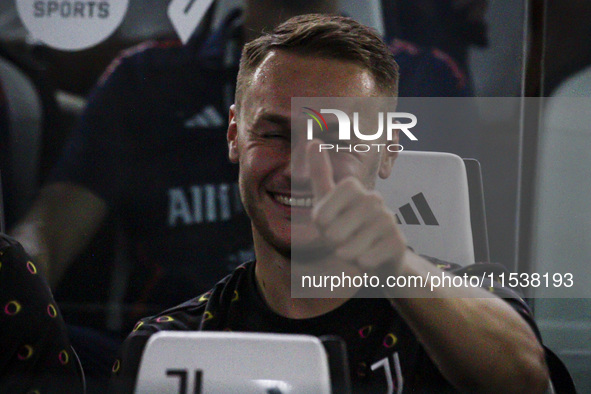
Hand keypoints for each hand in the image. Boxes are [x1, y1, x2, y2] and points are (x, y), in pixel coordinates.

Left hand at [307, 140, 406, 273]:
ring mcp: (388, 220)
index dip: (323, 218)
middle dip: (332, 242)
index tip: (325, 223)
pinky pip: (367, 260)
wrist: (378, 257)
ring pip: (350, 248)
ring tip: (353, 250)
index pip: (326, 206)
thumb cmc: (346, 228)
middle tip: (341, 240)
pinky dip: (361, 264)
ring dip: (346, 254)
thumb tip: (314, 141)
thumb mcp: (327, 204)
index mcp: (354, 187)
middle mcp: (374, 199)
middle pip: (335, 231)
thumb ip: (320, 175)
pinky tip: (368, 258)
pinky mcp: (398, 243)